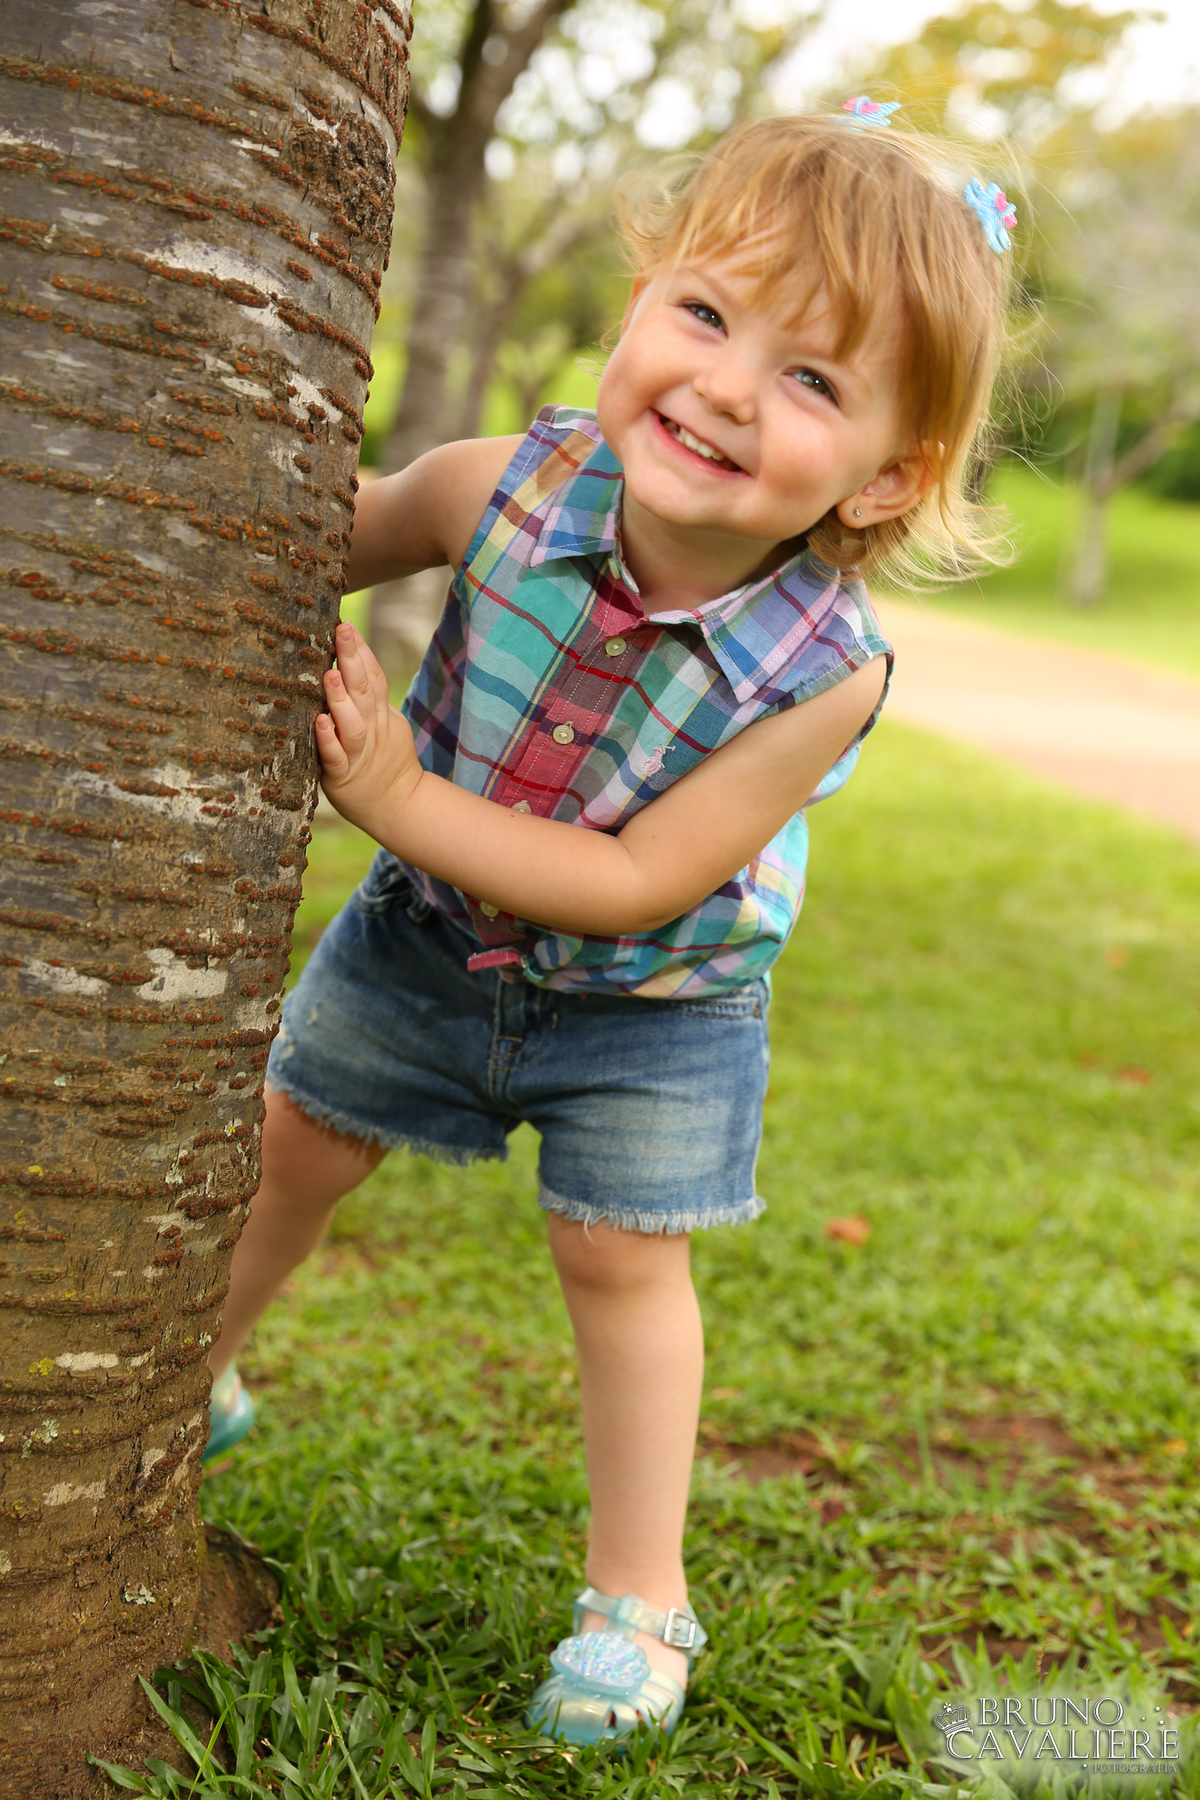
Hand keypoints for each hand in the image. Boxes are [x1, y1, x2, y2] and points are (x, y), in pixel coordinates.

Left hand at [316, 623, 422, 834]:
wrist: (398, 806)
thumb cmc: (384, 761)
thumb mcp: (387, 723)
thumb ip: (371, 697)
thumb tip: (352, 661)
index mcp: (381, 715)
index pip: (374, 677)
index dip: (362, 652)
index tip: (346, 624)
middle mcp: (372, 730)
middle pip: (365, 691)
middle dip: (352, 659)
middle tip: (340, 631)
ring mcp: (359, 754)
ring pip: (352, 723)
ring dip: (340, 699)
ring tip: (328, 674)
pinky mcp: (343, 777)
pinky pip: (335, 757)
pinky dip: (328, 740)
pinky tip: (318, 722)